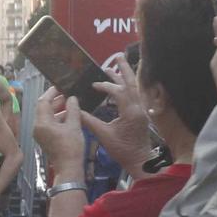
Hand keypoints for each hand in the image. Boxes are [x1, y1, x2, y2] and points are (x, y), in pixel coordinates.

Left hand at [32, 89, 88, 175]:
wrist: (68, 168)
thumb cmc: (71, 147)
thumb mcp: (74, 125)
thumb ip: (72, 109)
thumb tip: (72, 98)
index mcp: (41, 122)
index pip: (43, 101)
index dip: (52, 92)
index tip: (61, 86)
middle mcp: (37, 126)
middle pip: (44, 108)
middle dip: (56, 100)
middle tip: (68, 93)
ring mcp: (40, 133)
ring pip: (47, 115)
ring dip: (58, 109)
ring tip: (72, 102)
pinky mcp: (45, 137)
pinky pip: (49, 123)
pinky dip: (58, 117)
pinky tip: (70, 114)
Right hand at [82, 61, 153, 176]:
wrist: (139, 160)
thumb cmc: (122, 150)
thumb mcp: (103, 136)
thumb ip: (89, 121)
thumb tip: (75, 110)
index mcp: (131, 112)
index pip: (119, 91)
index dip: (105, 86)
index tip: (92, 85)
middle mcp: (138, 108)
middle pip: (132, 84)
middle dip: (124, 70)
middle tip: (118, 56)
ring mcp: (141, 110)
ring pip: (134, 88)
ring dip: (125, 76)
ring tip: (117, 65)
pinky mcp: (140, 113)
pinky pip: (134, 95)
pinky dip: (126, 87)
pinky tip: (119, 84)